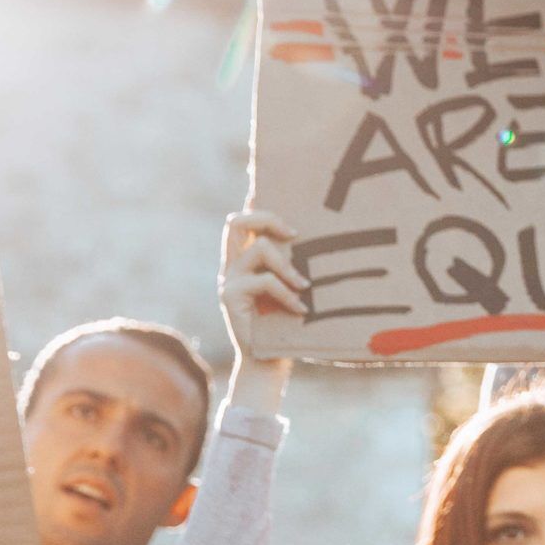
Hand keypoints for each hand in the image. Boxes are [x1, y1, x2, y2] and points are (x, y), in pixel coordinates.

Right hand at [220, 208, 303, 405]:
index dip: (252, 202)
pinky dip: (286, 293)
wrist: (268, 361)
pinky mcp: (230, 296)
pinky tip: (300, 307)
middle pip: (237, 222)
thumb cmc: (288, 325)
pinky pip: (264, 281)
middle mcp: (232, 266)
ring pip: (260, 249)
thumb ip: (293, 266)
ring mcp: (228, 280)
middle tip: (294, 233)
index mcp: (244, 262)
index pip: (243, 223)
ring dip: (288, 267)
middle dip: (266, 217)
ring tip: (305, 287)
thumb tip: (317, 241)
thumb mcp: (292, 289)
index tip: (263, 183)